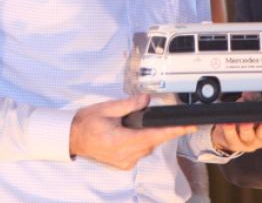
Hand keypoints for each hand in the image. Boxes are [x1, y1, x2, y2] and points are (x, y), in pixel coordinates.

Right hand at [69, 95, 195, 169]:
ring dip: (149, 134)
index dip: (174, 130)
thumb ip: (129, 104)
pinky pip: (141, 151)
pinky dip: (142, 141)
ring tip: (135, 123)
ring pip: (148, 146)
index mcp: (121, 141)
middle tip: (159, 117)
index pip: (154, 135)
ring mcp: (125, 161)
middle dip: (159, 128)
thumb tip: (146, 99)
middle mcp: (125, 155)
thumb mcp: (107, 108)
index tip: (189, 126)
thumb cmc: (86, 123)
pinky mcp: (124, 163)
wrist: (72, 138)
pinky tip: (134, 132)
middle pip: (153, 141)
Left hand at [211, 92, 261, 152]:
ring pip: (248, 134)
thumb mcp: (257, 110)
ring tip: (244, 118)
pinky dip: (229, 128)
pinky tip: (228, 122)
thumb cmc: (249, 123)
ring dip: (246, 125)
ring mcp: (248, 142)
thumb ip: (256, 99)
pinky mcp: (234, 143)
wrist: (230, 137)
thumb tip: (251, 92)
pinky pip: (231, 136)